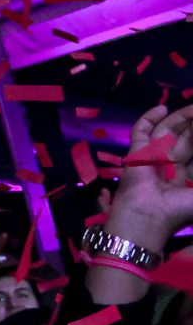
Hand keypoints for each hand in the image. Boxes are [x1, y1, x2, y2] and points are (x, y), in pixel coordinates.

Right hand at [104, 105, 192, 249]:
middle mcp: (170, 165)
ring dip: (180, 118)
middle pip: (185, 139)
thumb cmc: (178, 210)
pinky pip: (141, 131)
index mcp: (186, 178)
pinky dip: (148, 118)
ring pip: (167, 131)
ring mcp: (152, 157)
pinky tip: (161, 108)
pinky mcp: (136, 151)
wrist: (149, 216)